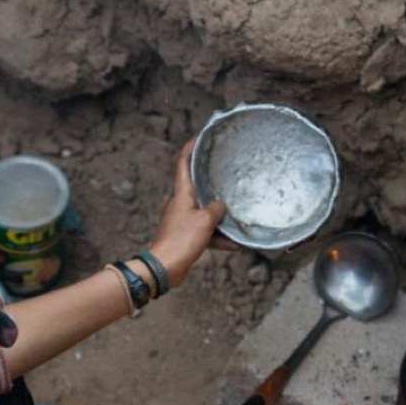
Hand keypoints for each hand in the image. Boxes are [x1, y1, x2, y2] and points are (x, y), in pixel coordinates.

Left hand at [149, 139, 239, 287]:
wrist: (166, 267)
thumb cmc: (182, 239)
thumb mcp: (204, 220)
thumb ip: (216, 209)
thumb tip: (221, 206)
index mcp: (181, 195)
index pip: (182, 164)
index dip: (189, 149)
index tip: (198, 138)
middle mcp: (181, 204)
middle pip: (196, 187)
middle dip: (211, 181)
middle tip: (226, 172)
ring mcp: (183, 221)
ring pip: (205, 213)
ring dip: (221, 216)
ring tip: (239, 214)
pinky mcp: (187, 237)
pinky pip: (207, 232)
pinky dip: (220, 237)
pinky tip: (237, 244)